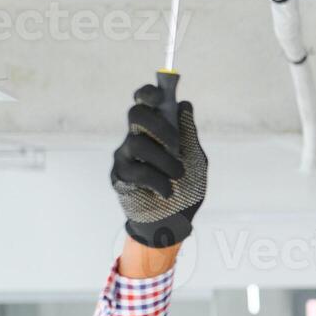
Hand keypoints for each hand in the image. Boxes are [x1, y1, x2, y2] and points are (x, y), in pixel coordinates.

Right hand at [110, 79, 207, 248]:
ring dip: (163, 159)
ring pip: (138, 143)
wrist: (176, 221)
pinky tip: (166, 192)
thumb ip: (188, 134)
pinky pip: (136, 170)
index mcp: (157, 129)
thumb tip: (185, 104)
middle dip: (157, 124)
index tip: (161, 96)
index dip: (149, 93)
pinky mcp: (120, 175)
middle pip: (136, 113)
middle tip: (175, 143)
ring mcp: (126, 155)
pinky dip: (156, 180)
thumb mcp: (195, 160)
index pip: (145, 101)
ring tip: (178, 175)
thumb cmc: (186, 188)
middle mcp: (138, 137)